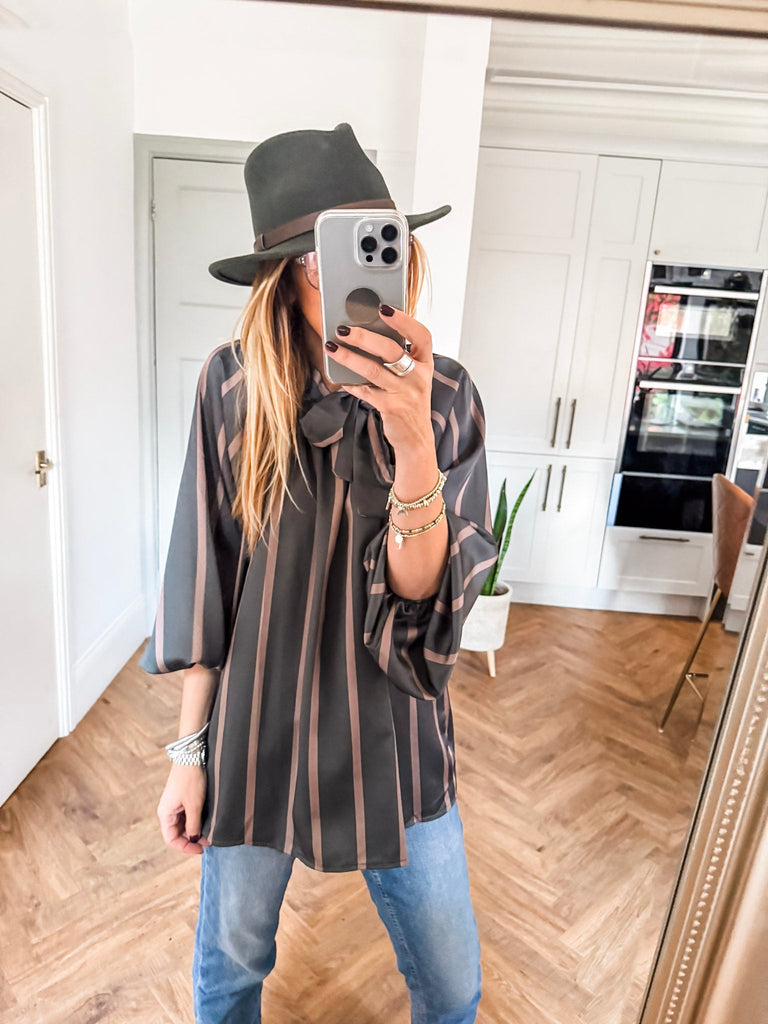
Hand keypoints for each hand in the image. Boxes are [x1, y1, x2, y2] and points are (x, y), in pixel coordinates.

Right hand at [157, 763, 210, 855]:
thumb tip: (194, 838)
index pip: (171, 839)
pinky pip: (187, 815)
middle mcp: (168, 811)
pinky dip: (196, 821)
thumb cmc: (190, 780)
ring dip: (195, 830)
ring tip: (209, 833)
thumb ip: (193, 824)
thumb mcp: (194, 805)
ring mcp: (175, 805)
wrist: (192, 756)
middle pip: (178, 833)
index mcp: (165, 814)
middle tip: (208, 841)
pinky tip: (207, 822)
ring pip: (184, 825)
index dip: (185, 847)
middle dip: (192, 839)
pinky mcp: (182, 798)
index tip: (200, 849)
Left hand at [327, 305, 433, 454]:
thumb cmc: (409, 402)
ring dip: (349, 357)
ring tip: (331, 347)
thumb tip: (367, 335)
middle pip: (391, 350)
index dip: (404, 320)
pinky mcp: (391, 407)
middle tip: (343, 328)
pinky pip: (365, 391)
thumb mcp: (413, 378)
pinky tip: (340, 379)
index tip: (384, 308)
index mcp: (425, 364)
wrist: (416, 439)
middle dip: (364, 337)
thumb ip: (399, 359)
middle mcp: (418, 376)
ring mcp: (405, 393)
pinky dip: (351, 383)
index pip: (421, 335)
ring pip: (373, 369)